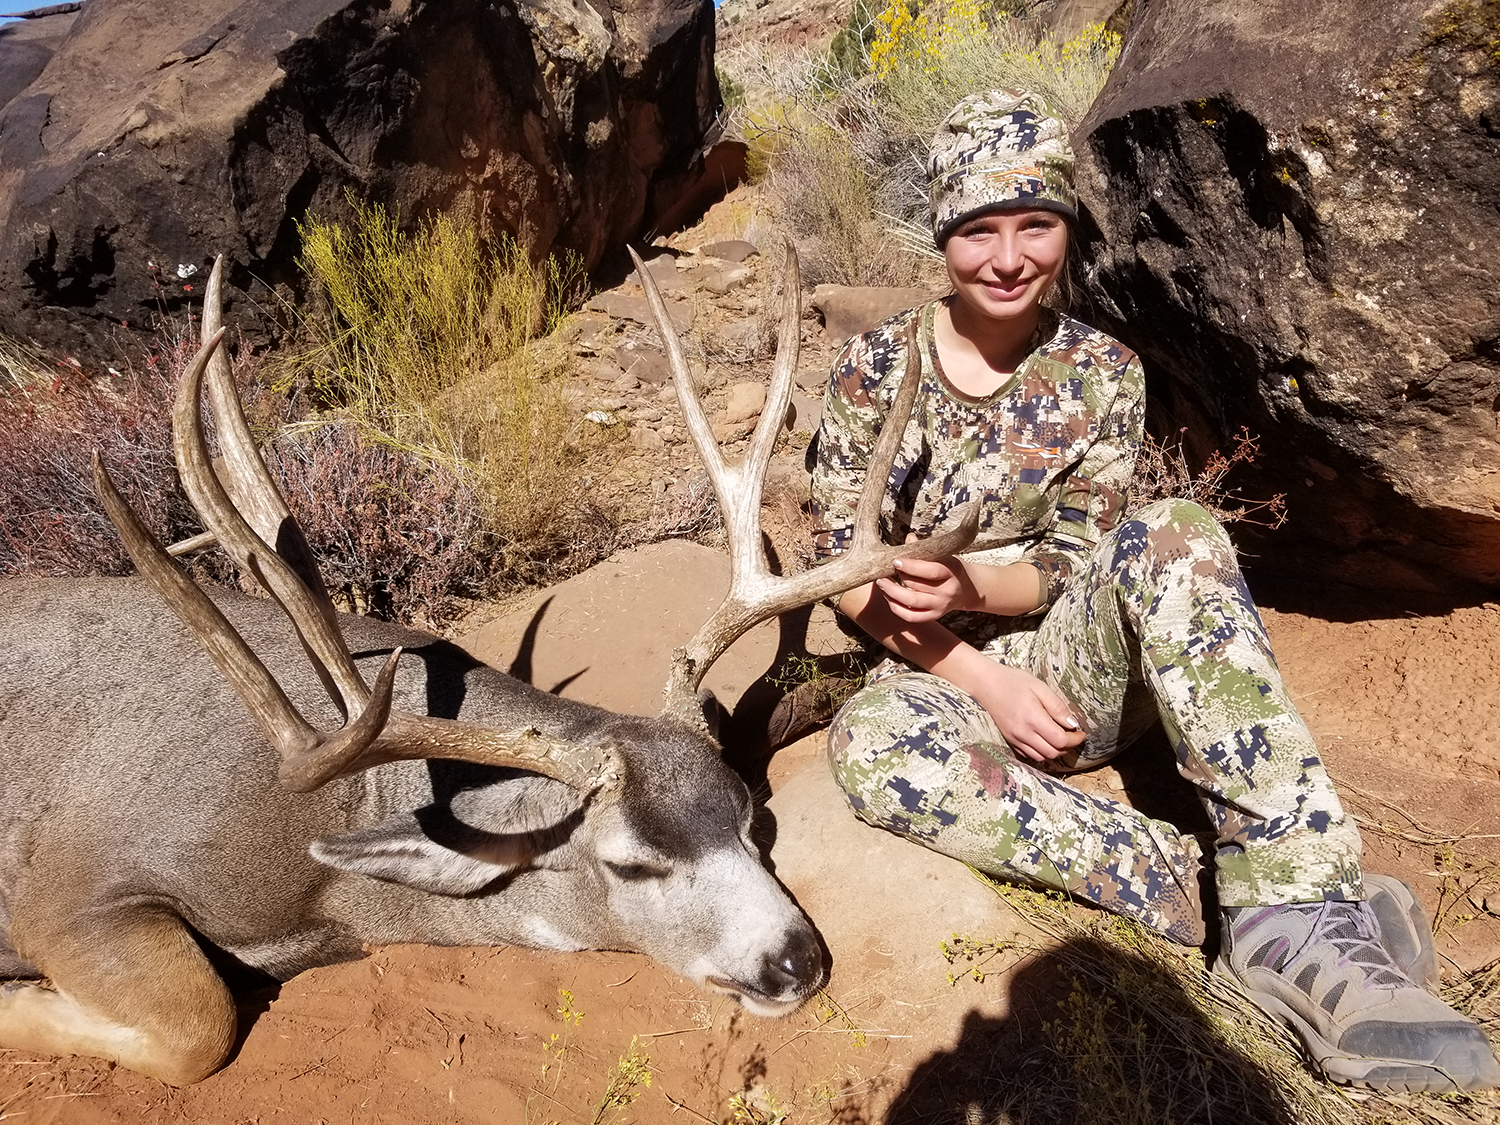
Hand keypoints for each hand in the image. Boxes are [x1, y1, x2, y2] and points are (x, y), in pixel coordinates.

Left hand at [873, 555, 975, 622]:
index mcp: (951, 571)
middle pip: (916, 586)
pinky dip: (896, 608)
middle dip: (897, 577)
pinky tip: (889, 597)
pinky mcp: (934, 616)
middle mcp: (947, 590)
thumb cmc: (950, 568)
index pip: (930, 570)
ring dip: (892, 593)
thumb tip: (909, 538)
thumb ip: (926, 549)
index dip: (910, 566)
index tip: (895, 561)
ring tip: (882, 583)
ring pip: (911, 602)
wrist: (968, 589)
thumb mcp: (943, 555)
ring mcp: (941, 605)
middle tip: (883, 570)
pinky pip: (911, 616)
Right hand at [965, 662, 1086, 763]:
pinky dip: (1041, 752)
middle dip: (1067, 747)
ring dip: (1055, 752)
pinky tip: (1044, 740)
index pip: (1060, 740)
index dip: (1075, 740)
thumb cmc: (1013, 681)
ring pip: (1041, 757)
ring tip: (1060, 739)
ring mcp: (1015, 738)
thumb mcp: (1039, 687)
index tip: (1082, 733)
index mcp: (1033, 718)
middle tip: (1073, 736)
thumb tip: (1073, 724)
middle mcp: (1023, 733)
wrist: (985, 684)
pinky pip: (1029, 755)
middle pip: (1052, 752)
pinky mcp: (1009, 740)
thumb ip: (1057, 706)